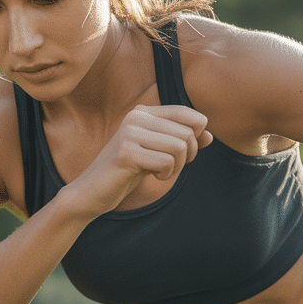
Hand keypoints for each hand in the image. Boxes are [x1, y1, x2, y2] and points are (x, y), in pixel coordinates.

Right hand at [64, 104, 212, 215]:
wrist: (93, 191)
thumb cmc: (127, 171)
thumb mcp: (158, 153)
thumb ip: (183, 142)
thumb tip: (210, 136)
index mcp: (143, 112)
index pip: (188, 114)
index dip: (196, 136)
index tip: (182, 153)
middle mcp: (136, 117)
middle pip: (187, 133)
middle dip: (187, 155)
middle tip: (170, 167)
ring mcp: (129, 133)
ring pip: (179, 147)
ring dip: (176, 167)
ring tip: (160, 172)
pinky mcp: (126, 153)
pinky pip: (166, 162)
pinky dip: (166, 174)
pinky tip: (151, 177)